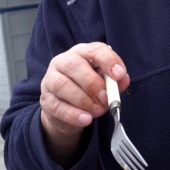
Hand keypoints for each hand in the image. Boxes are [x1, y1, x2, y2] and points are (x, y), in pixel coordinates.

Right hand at [39, 42, 128, 162]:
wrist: (68, 111)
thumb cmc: (89, 91)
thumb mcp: (105, 84)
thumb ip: (115, 82)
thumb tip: (123, 80)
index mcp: (81, 53)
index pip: (94, 50)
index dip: (108, 60)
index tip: (119, 74)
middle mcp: (62, 62)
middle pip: (73, 65)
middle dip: (92, 82)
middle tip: (105, 98)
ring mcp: (50, 80)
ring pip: (62, 85)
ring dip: (83, 100)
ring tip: (98, 111)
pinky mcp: (46, 100)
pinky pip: (57, 106)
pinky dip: (73, 114)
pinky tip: (86, 119)